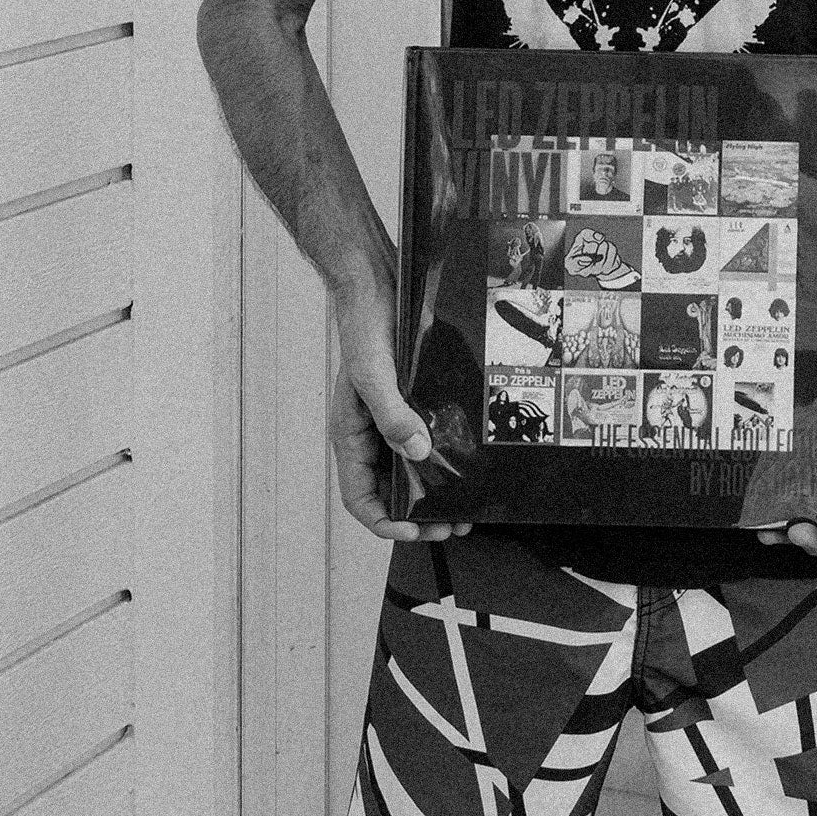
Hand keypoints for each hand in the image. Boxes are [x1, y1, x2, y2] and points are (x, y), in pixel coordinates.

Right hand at [330, 276, 467, 542]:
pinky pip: (424, 440)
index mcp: (350, 434)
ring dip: (435, 491)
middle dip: (419, 514)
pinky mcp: (410, 403)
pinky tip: (466, 464)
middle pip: (390, 491)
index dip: (385, 521)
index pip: (361, 496)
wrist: (375, 284)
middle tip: (452, 524)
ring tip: (465, 505)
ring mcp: (390, 419)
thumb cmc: (363, 327)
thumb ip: (392, 415)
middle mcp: (369, 433)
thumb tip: (417, 453)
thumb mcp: (374, 375)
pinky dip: (442, 459)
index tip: (415, 531)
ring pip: (410, 470)